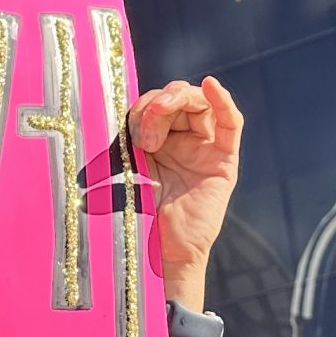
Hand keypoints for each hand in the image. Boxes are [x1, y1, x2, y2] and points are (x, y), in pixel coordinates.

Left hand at [131, 75, 241, 283]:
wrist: (165, 251)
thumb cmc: (143, 217)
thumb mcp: (127, 171)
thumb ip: (124, 145)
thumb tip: (105, 119)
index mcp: (159, 141)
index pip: (155, 104)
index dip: (141, 106)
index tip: (128, 127)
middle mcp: (183, 140)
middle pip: (178, 99)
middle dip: (157, 104)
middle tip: (142, 133)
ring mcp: (205, 148)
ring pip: (199, 104)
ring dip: (177, 102)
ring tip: (157, 124)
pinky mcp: (224, 159)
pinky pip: (231, 123)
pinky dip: (223, 101)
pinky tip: (212, 85)